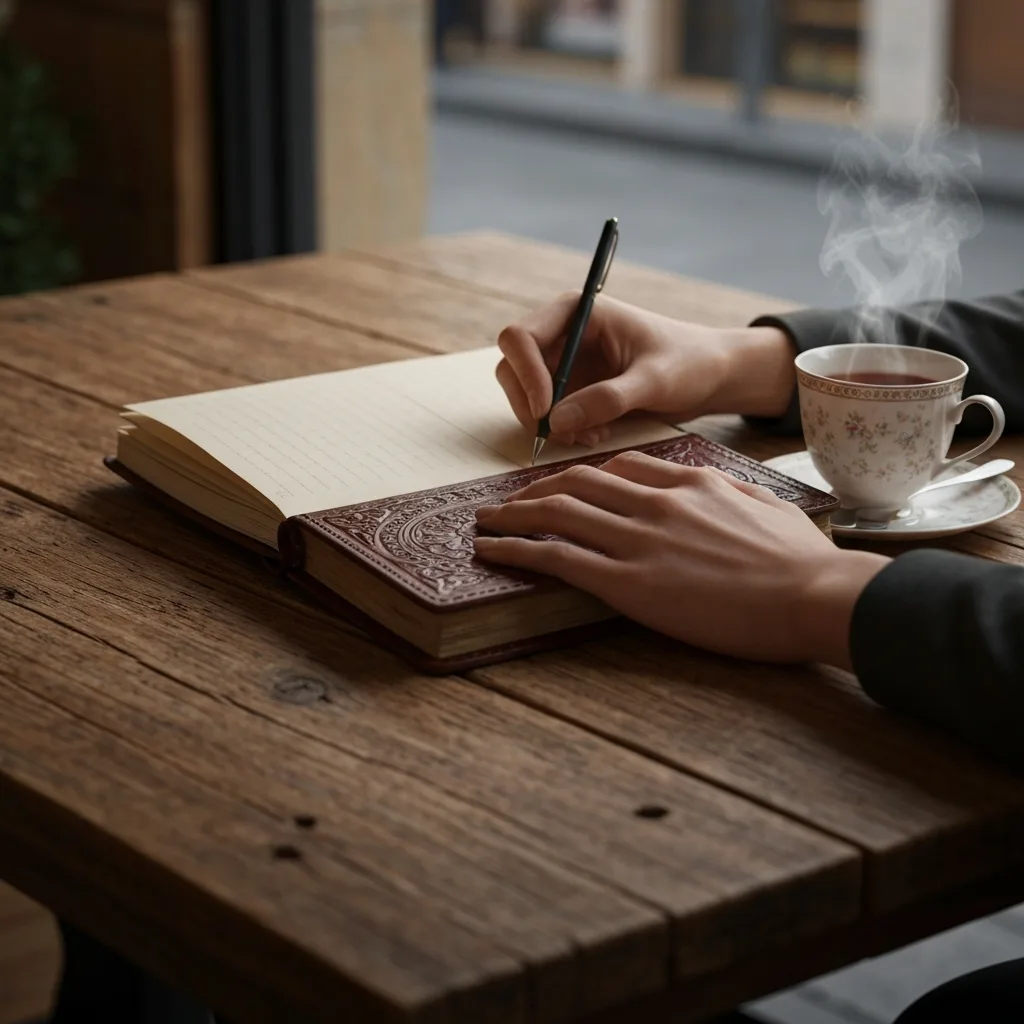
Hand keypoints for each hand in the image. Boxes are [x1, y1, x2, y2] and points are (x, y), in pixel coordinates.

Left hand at [474, 452, 889, 666]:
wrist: (814, 594)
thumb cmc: (802, 559)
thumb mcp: (766, 506)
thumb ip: (728, 491)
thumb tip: (708, 488)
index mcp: (688, 482)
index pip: (620, 466)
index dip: (581, 475)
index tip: (563, 487)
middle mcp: (655, 502)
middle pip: (577, 482)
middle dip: (536, 489)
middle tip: (510, 501)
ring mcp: (638, 540)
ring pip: (557, 513)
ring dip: (512, 515)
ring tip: (485, 521)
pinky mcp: (628, 583)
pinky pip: (557, 557)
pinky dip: (517, 550)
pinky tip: (492, 551)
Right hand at [495, 293, 795, 445]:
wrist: (709, 376)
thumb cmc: (689, 363)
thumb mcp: (654, 380)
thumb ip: (607, 399)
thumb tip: (556, 422)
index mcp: (576, 312)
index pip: (520, 337)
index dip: (526, 375)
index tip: (547, 412)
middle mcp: (561, 333)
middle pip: (512, 368)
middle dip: (532, 406)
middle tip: (565, 434)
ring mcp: (562, 362)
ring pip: (523, 395)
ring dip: (548, 422)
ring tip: (589, 436)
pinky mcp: (569, 388)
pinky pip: (545, 413)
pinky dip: (562, 430)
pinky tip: (595, 435)